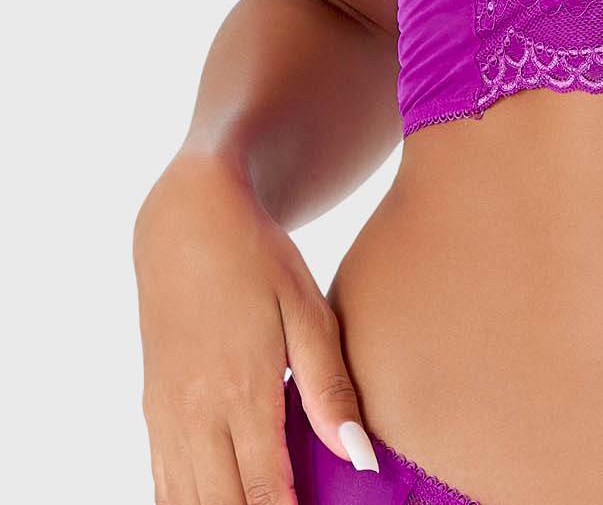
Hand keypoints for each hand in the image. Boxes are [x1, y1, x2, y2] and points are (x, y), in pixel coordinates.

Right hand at [133, 148, 379, 501]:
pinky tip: (212, 504)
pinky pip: (163, 482)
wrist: (187, 219)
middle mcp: (195, 412)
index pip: (265, 489)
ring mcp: (165, 415)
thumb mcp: (305, 309)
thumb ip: (330, 386)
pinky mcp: (152, 410)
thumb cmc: (257, 258)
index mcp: (240, 389)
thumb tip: (358, 456)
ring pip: (185, 502)